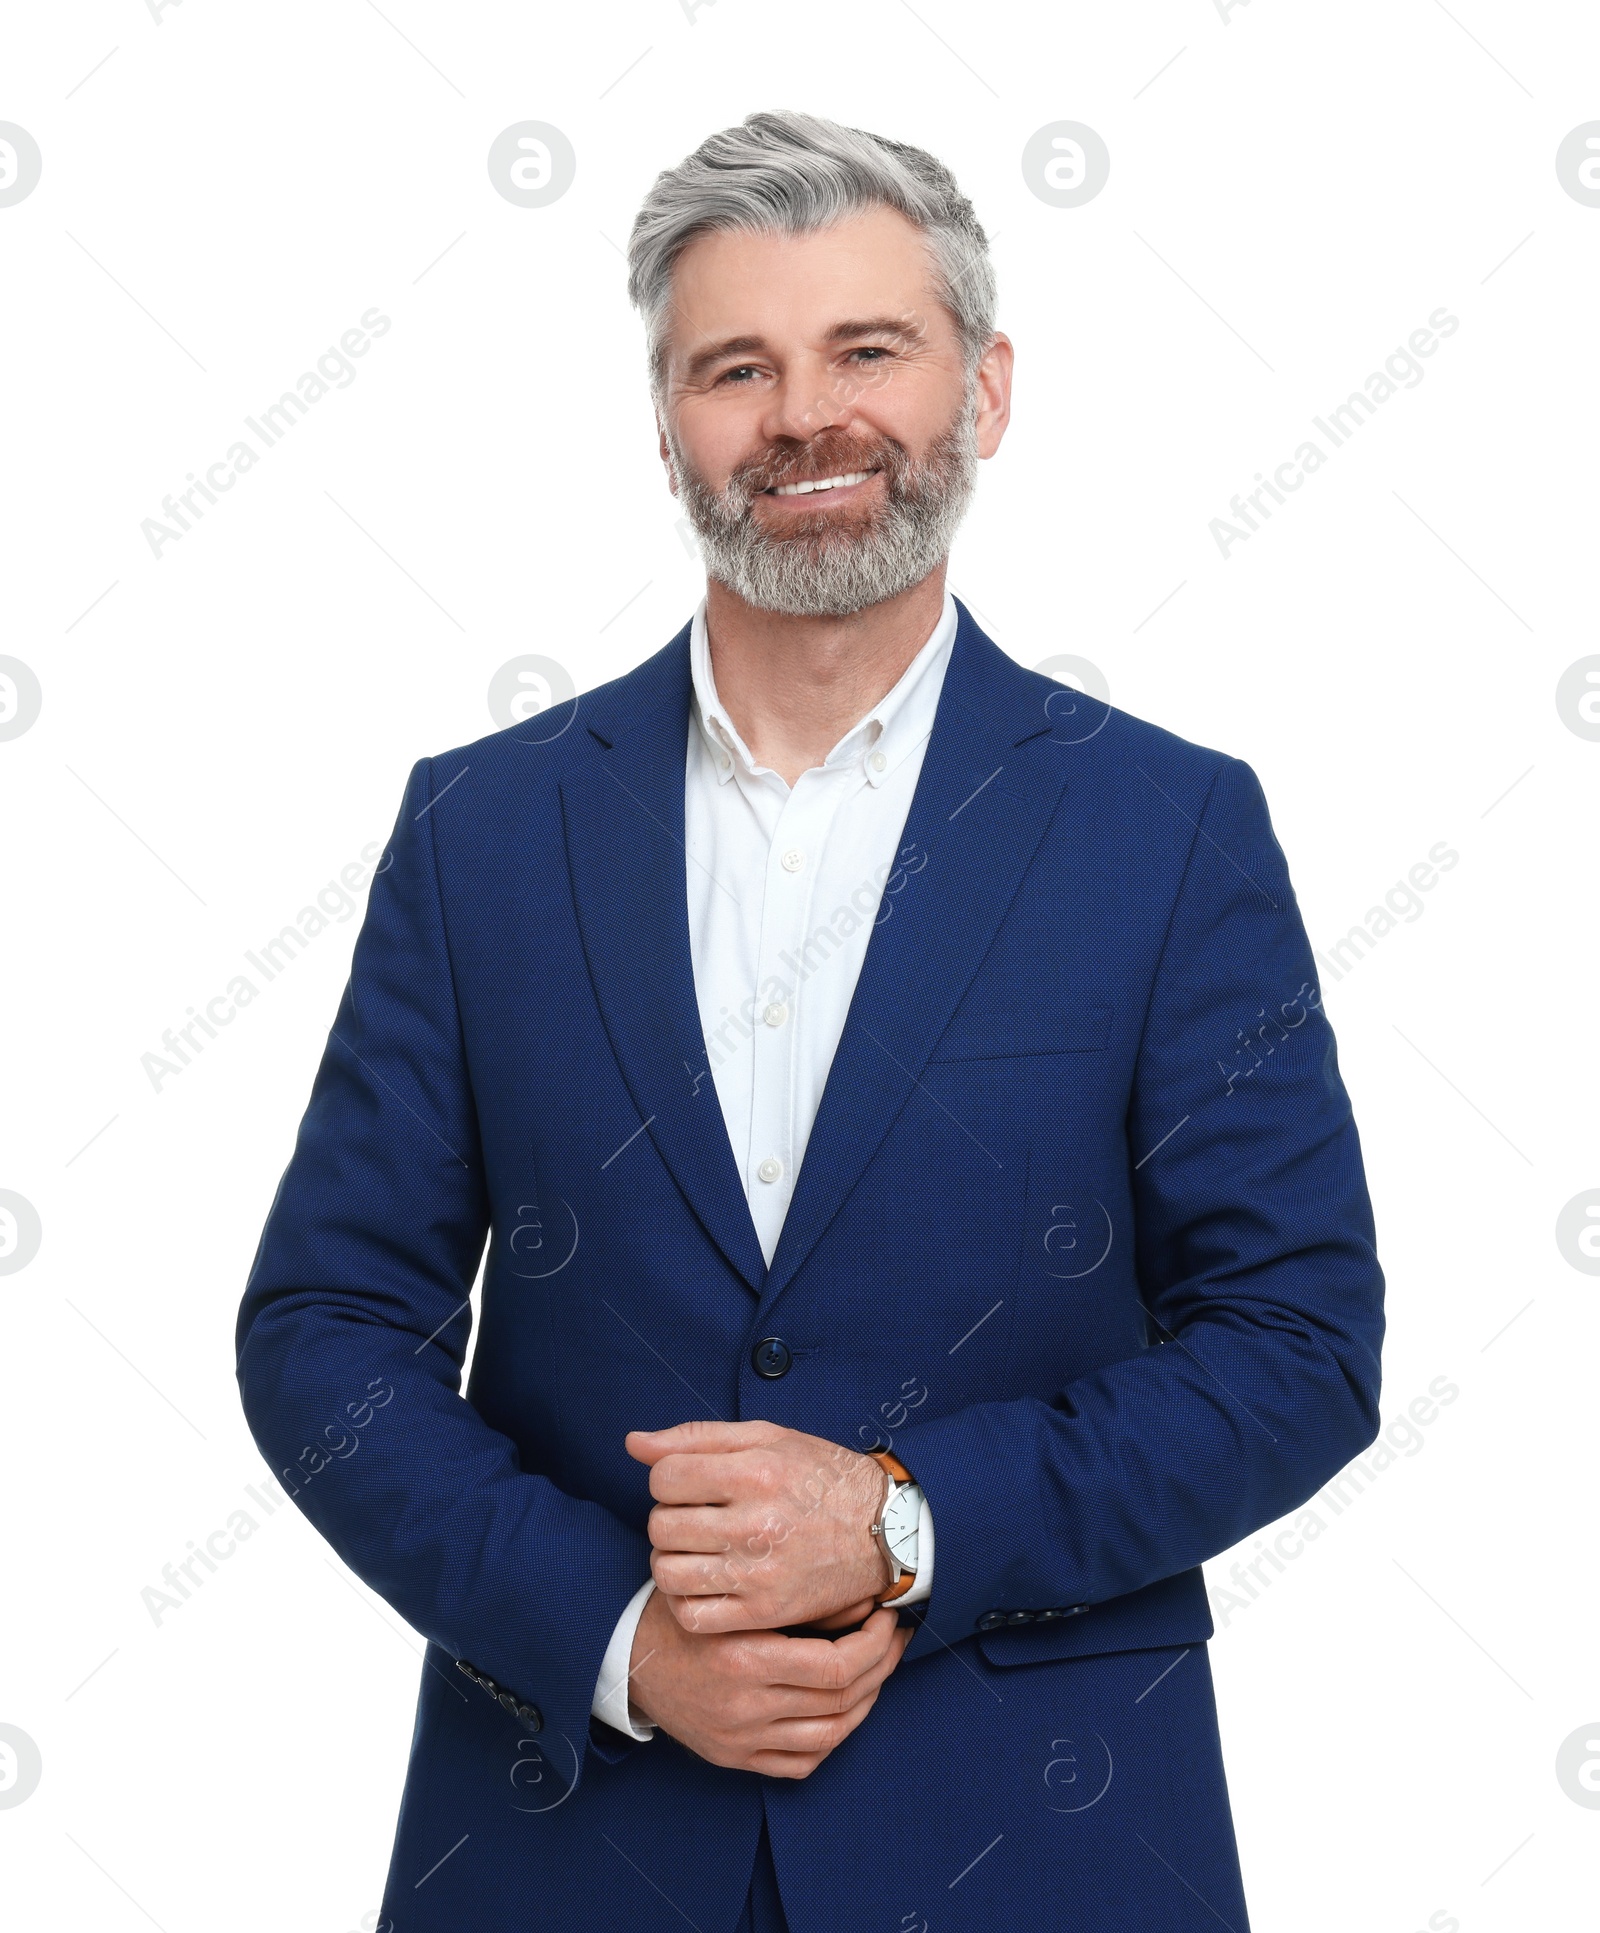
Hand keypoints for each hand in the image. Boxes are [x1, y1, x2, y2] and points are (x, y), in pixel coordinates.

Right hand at [625, 1587, 911, 1776]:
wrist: (629, 1656)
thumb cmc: (686, 1610)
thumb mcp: (734, 1590)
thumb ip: (795, 1598)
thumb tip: (865, 1600)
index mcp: (744, 1659)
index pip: (835, 1666)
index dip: (874, 1646)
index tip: (886, 1621)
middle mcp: (744, 1706)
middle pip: (840, 1700)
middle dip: (880, 1668)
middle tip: (894, 1641)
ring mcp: (739, 1739)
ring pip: (828, 1735)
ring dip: (865, 1703)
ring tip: (877, 1672)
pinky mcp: (734, 1757)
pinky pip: (800, 1764)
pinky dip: (832, 1740)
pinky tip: (843, 1710)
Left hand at [626, 1420, 892, 1633]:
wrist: (885, 1530)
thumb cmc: (821, 1477)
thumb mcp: (767, 1437)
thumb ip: (696, 1437)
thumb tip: (632, 1443)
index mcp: (756, 1472)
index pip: (664, 1478)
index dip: (666, 1479)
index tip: (688, 1483)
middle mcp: (755, 1523)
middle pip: (661, 1526)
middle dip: (668, 1518)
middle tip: (694, 1517)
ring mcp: (759, 1573)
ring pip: (668, 1572)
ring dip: (671, 1559)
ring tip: (695, 1550)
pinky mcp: (765, 1613)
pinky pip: (692, 1615)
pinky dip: (685, 1599)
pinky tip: (704, 1582)